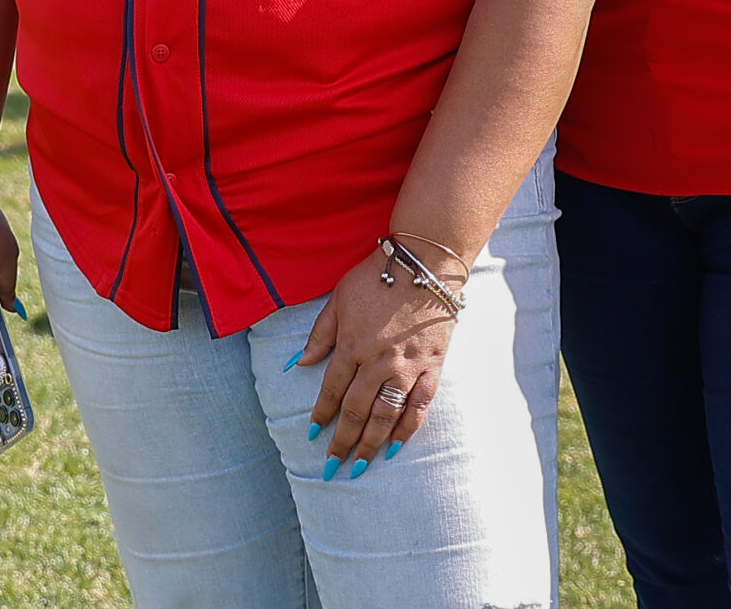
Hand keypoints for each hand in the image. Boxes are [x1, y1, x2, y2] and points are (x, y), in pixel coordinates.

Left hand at [299, 250, 459, 476]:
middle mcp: (378, 361)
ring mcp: (407, 366)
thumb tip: (298, 363)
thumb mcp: (339, 298)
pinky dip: (408, 428)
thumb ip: (320, 333)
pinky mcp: (432, 366)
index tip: (314, 434)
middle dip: (343, 440)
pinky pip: (420, 404)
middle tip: (332, 466)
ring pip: (386, 414)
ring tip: (360, 466)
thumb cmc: (377, 276)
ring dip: (371, 443)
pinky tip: (396, 446)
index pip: (333, 388)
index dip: (322, 413)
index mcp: (352, 344)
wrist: (424, 262)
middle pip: (357, 409)